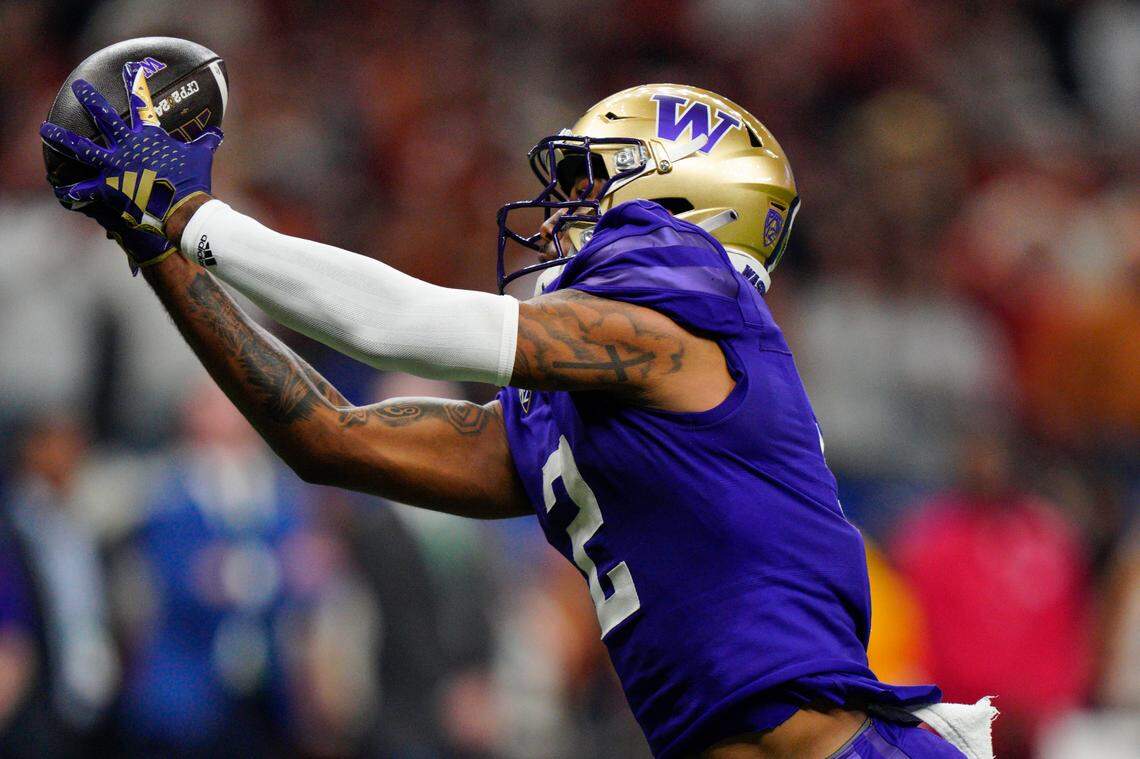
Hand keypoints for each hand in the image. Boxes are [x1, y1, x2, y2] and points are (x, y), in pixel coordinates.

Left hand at [40, 61, 222, 269]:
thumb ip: (206, 142)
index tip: (130, 70)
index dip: (135, 84)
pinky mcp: (108, 187)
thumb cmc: (192, 180)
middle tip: (78, 87)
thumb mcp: (201, 157)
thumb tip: (217, 132)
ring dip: (62, 137)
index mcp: (149, 136)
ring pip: (82, 147)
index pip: (142, 103)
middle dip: (90, 99)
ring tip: (45, 129)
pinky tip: (61, 190)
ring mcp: (114, 165)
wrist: (182, 208)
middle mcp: (126, 145)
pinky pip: (86, 189)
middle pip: (104, 117)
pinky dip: (74, 191)